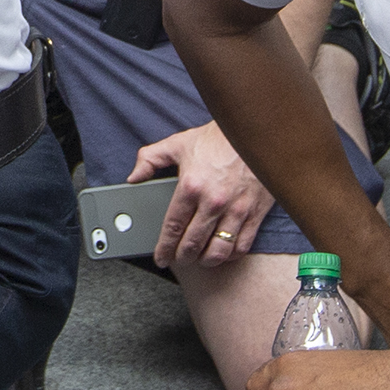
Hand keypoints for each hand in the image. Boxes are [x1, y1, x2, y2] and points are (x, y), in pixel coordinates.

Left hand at [133, 122, 274, 267]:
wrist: (255, 130)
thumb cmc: (218, 138)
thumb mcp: (178, 143)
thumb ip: (150, 158)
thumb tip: (133, 177)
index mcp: (191, 186)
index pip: (173, 228)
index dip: (164, 248)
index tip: (161, 258)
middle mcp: (213, 202)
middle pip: (193, 244)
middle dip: (182, 257)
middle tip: (178, 258)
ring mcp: (236, 209)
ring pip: (218, 250)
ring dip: (205, 260)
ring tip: (200, 258)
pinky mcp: (256, 212)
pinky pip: (242, 245)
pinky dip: (230, 254)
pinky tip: (223, 251)